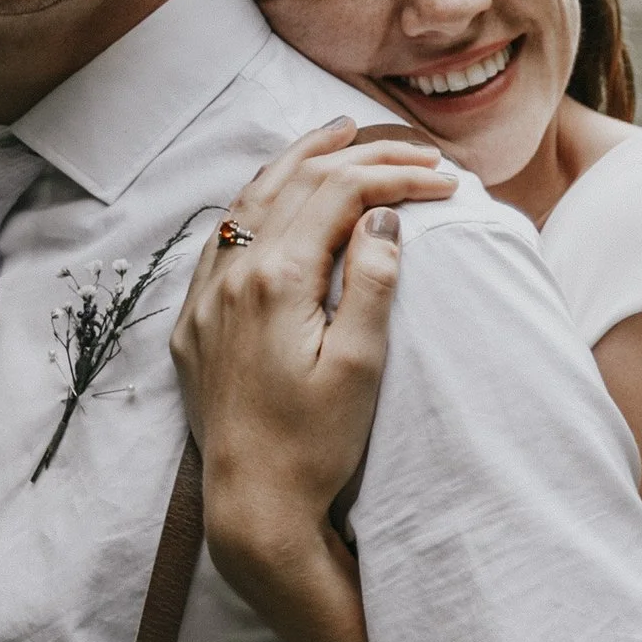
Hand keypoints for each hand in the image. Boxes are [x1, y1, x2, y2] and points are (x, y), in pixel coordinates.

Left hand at [172, 116, 454, 575]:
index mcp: (276, 281)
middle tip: (412, 153)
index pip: (340, 195)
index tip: (446, 183)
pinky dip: (259, 201)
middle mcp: (231, 277)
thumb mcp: (361, 365)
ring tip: (339, 135)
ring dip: (300, 161)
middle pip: (297, 183)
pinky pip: (224, 237)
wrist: (253, 506)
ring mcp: (206, 298)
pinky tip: (276, 195)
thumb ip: (373, 281)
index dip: (397, 177)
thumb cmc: (315, 445)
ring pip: (252, 200)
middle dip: (360, 158)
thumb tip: (383, 218)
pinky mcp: (195, 323)